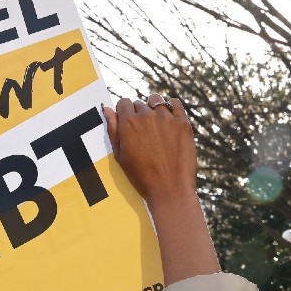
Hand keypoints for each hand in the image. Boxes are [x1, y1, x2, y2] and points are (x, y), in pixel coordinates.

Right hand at [103, 95, 216, 285]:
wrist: (170, 190)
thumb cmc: (142, 177)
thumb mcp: (120, 155)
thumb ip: (113, 129)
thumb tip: (107, 109)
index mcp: (128, 123)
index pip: (123, 103)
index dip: (124, 112)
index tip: (128, 122)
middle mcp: (146, 116)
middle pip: (139, 104)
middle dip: (139, 114)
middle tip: (144, 132)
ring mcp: (166, 118)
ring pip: (157, 101)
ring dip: (155, 108)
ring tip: (157, 124)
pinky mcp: (183, 123)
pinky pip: (176, 104)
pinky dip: (172, 107)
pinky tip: (170, 119)